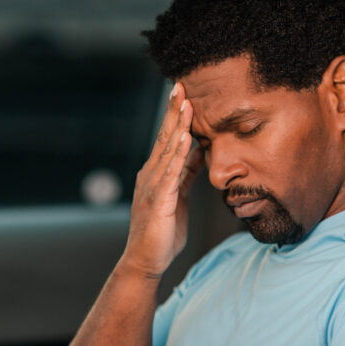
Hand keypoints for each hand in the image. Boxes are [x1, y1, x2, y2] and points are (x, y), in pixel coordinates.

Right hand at [120, 82, 204, 277]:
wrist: (146, 261)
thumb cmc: (162, 231)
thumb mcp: (179, 195)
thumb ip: (186, 173)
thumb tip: (198, 151)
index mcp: (156, 173)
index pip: (167, 138)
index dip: (175, 115)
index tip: (183, 92)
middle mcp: (151, 174)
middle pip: (164, 136)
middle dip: (173, 110)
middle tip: (180, 84)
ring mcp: (152, 186)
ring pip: (166, 150)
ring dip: (176, 125)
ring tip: (185, 103)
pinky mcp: (158, 200)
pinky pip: (170, 173)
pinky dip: (177, 154)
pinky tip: (184, 139)